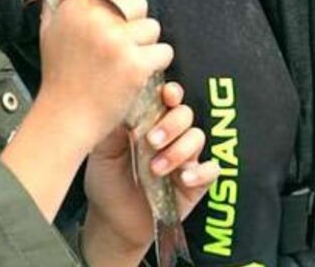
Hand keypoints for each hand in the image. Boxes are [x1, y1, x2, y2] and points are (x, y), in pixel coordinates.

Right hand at [0, 0, 172, 222]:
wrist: (65, 117)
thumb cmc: (60, 75)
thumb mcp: (51, 28)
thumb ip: (64, 0)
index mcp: (75, 4)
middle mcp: (95, 17)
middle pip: (140, 3)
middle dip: (136, 22)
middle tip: (119, 44)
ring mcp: (116, 41)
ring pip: (153, 28)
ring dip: (146, 44)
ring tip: (124, 62)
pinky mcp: (135, 64)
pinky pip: (164, 51)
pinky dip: (156, 63)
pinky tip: (137, 74)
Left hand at [81, 83, 219, 266]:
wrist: (112, 221)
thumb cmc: (107, 181)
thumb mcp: (102, 152)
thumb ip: (113, 127)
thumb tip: (123, 102)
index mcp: (150, 122)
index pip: (168, 98)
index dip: (171, 92)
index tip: (166, 95)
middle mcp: (171, 136)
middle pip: (185, 114)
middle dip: (171, 124)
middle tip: (151, 141)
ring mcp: (185, 159)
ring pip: (198, 138)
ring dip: (178, 150)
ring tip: (156, 169)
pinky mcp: (196, 183)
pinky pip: (212, 170)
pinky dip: (200, 172)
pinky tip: (182, 179)